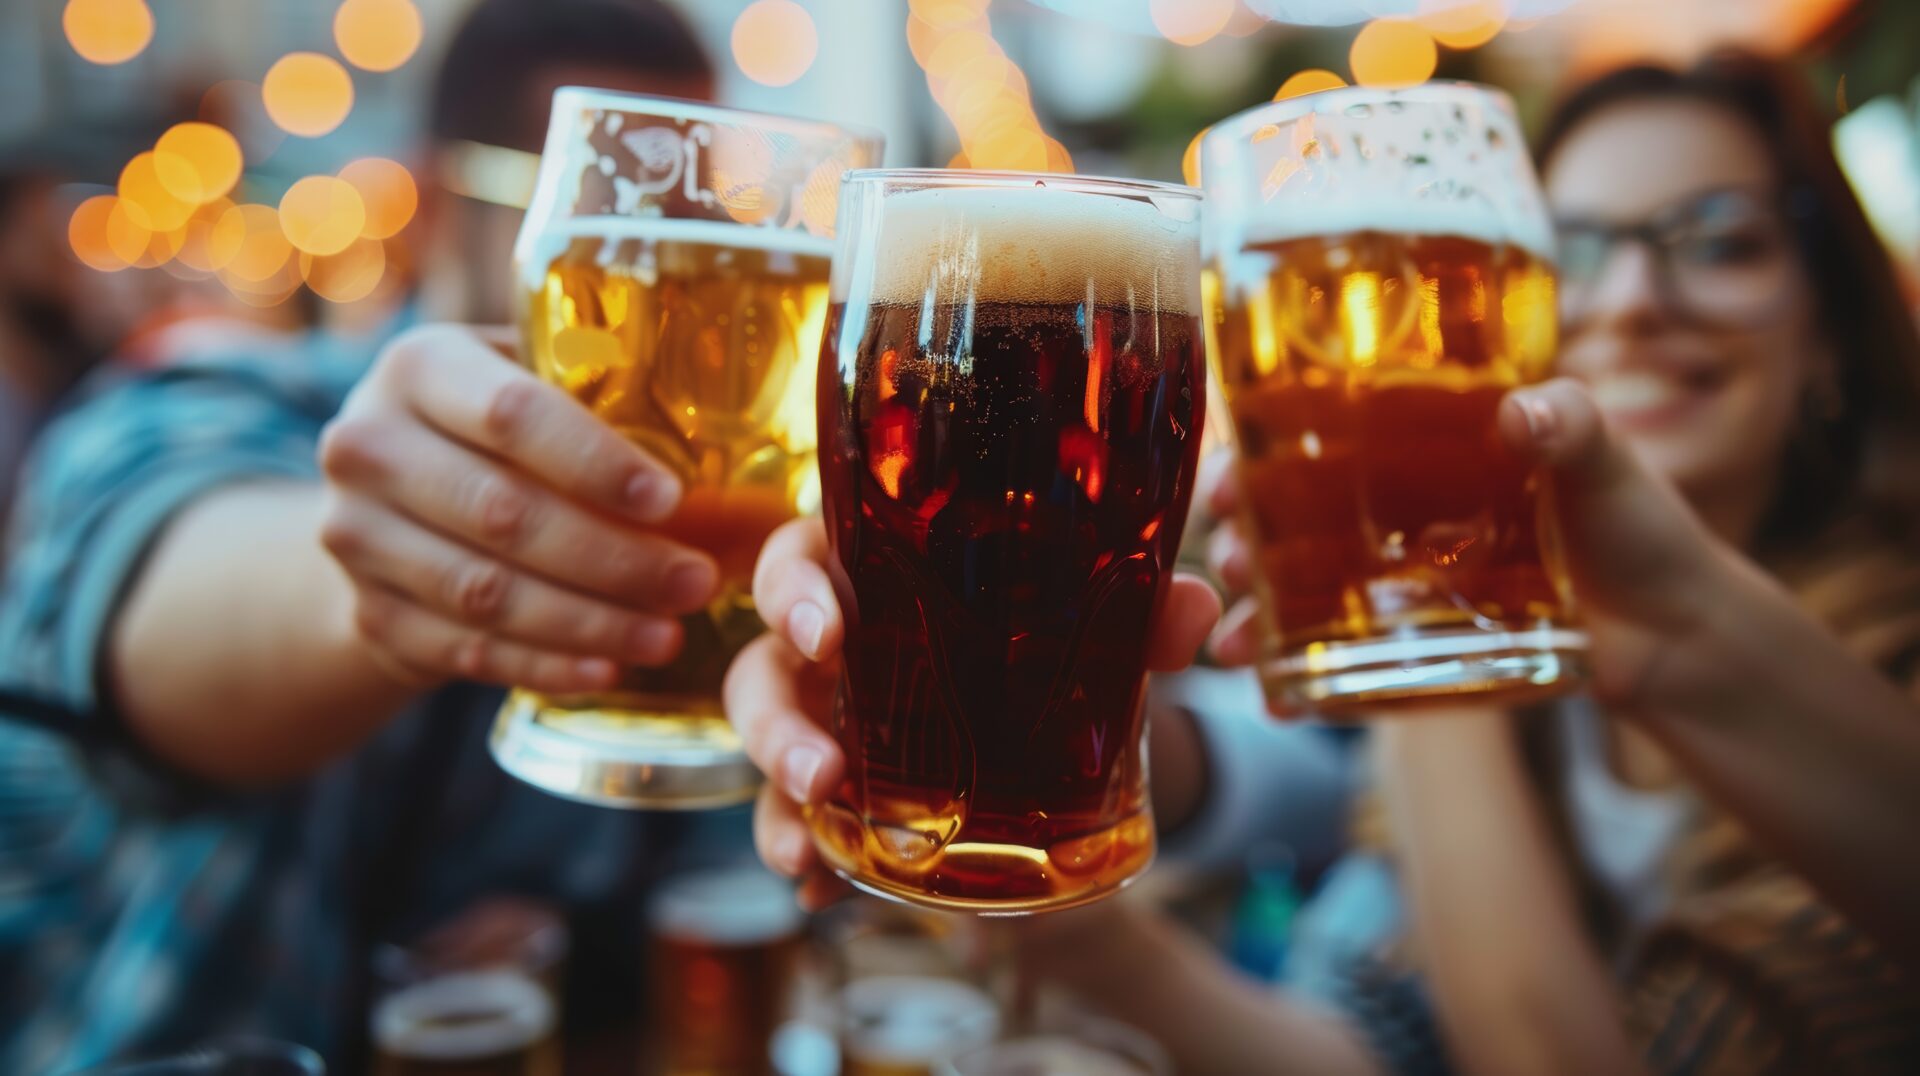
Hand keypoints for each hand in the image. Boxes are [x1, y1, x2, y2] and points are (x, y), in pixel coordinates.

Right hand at [316, 324, 719, 693]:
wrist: (380, 509)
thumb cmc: (491, 434)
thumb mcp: (524, 381)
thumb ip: (597, 394)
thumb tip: (743, 453)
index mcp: (418, 367)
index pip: (512, 414)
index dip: (595, 462)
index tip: (671, 500)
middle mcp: (368, 445)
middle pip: (504, 514)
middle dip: (614, 558)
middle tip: (696, 581)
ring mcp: (354, 536)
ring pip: (487, 594)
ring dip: (589, 623)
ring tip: (668, 635)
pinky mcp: (367, 615)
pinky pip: (467, 651)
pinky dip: (544, 667)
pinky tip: (607, 672)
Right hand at [722, 517, 1221, 907]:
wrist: (1058, 704)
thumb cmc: (1043, 627)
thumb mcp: (1091, 617)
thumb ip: (1143, 610)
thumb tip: (1195, 612)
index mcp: (871, 572)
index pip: (800, 559)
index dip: (794, 591)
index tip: (827, 630)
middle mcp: (833, 647)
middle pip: (762, 668)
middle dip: (773, 723)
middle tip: (820, 768)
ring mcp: (827, 719)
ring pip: (767, 750)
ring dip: (775, 799)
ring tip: (803, 846)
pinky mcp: (840, 790)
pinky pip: (798, 823)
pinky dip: (805, 862)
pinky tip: (815, 896)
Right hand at [1206, 377, 1735, 713]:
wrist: (1679, 631)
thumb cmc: (1640, 525)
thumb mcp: (1606, 458)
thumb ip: (1571, 425)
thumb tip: (1525, 415)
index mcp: (1423, 448)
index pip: (1318, 434)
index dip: (1258, 448)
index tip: (1227, 469)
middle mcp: (1396, 514)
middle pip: (1286, 516)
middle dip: (1237, 536)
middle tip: (1221, 558)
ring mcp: (1401, 584)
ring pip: (1299, 591)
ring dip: (1253, 612)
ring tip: (1232, 639)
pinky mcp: (1420, 647)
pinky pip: (1343, 661)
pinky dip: (1301, 681)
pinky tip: (1273, 696)